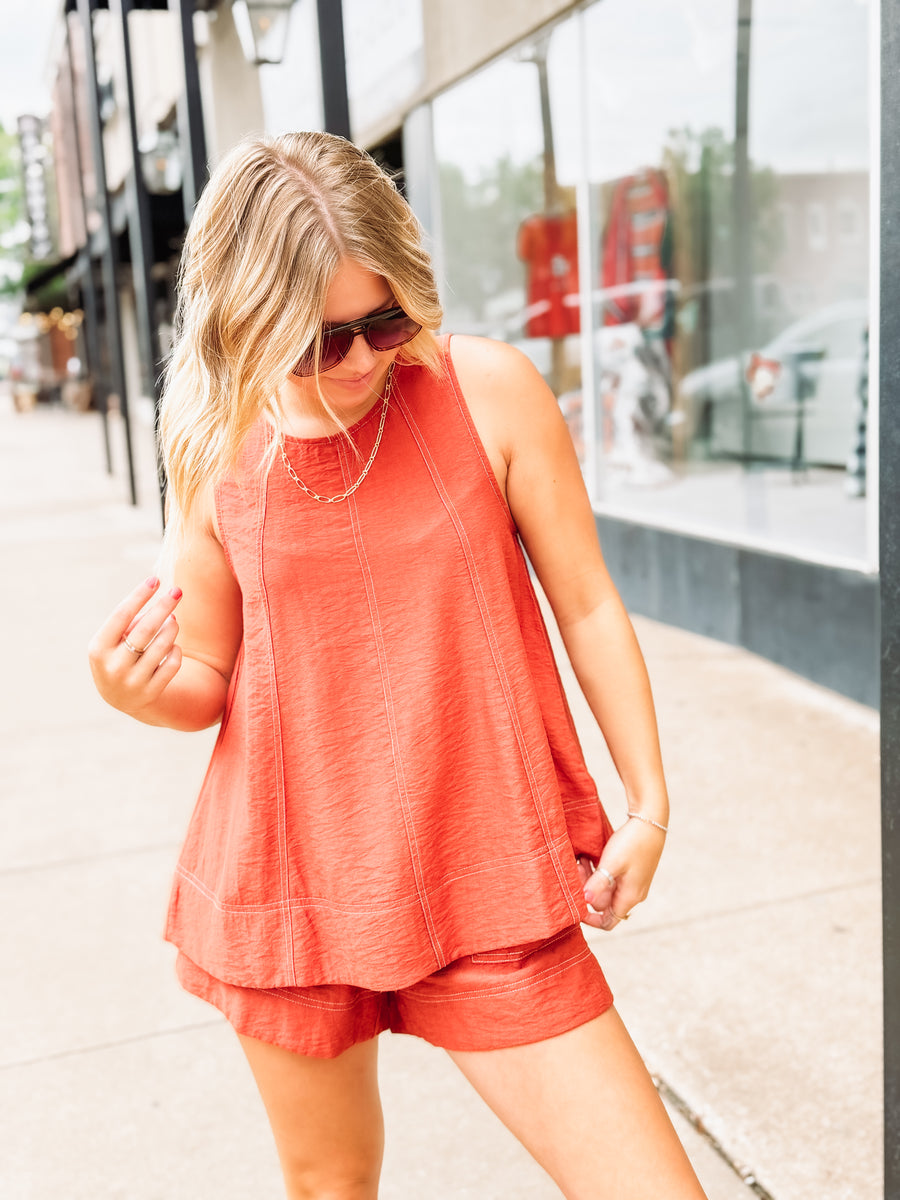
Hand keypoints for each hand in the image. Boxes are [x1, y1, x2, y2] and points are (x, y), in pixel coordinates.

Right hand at [88, 576, 183, 716]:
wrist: (120, 698)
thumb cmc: (118, 656)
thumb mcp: (114, 641)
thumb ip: (133, 622)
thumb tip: (166, 611)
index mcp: (99, 649)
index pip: (121, 615)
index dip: (139, 596)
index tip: (155, 579)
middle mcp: (113, 666)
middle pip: (145, 629)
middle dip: (163, 606)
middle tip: (177, 591)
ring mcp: (132, 682)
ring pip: (163, 645)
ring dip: (172, 628)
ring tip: (173, 621)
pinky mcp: (151, 693)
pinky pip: (173, 664)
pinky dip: (176, 651)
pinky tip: (172, 647)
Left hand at [577, 817, 666, 930]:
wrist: (651, 821)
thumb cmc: (632, 843)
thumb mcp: (612, 864)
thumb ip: (598, 884)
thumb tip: (585, 901)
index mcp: (629, 897)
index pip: (608, 922)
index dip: (590, 919)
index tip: (575, 904)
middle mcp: (632, 894)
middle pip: (603, 903)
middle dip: (586, 890)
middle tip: (576, 870)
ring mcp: (632, 882)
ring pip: (604, 889)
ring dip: (590, 879)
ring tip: (580, 861)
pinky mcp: (630, 871)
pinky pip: (609, 878)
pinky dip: (597, 872)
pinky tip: (588, 859)